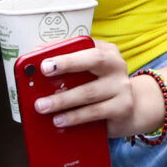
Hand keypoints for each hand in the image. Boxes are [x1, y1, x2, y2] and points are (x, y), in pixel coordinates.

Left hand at [32, 38, 158, 136]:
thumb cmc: (100, 86)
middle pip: (94, 60)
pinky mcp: (123, 107)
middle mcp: (116, 65)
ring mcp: (122, 86)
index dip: (65, 53)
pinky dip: (75, 117)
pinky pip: (95, 112)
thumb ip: (65, 63)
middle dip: (68, 65)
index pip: (85, 45)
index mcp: (106, 51)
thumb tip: (36, 55)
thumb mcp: (86, 72)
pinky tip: (60, 120)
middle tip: (43, 74)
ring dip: (63, 100)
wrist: (130, 109)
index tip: (44, 63)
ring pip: (89, 92)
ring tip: (42, 106)